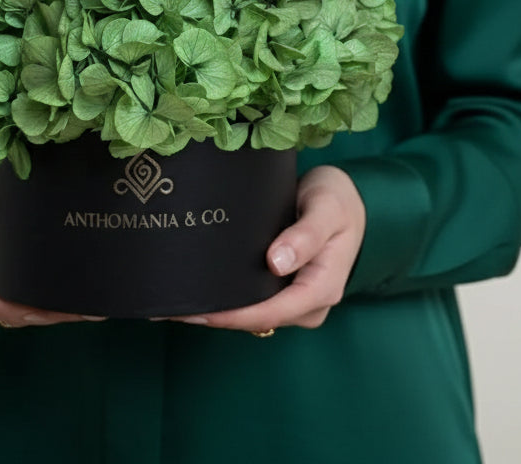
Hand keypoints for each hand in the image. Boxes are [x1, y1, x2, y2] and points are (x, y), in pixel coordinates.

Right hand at [0, 152, 101, 327]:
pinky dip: (52, 297)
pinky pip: (26, 291)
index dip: (2, 308)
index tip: (34, 309)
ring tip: (90, 309)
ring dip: (51, 312)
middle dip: (37, 315)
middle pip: (0, 309)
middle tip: (76, 310)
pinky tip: (84, 297)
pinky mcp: (8, 268)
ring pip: (17, 306)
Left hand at [171, 165, 365, 331]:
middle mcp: (308, 303)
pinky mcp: (285, 290)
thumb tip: (277, 263)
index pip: (273, 312)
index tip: (201, 309)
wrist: (347, 200)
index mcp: (322, 288)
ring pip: (254, 315)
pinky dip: (229, 299)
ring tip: (177, 300)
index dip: (235, 315)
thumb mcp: (327, 209)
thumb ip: (307, 235)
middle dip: (218, 316)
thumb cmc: (338, 202)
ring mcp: (296, 300)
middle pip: (259, 319)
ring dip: (219, 310)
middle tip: (173, 306)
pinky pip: (255, 301)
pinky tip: (200, 290)